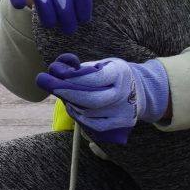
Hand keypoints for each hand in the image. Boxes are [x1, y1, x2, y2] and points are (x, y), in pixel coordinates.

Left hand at [35, 54, 169, 144]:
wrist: (140, 91)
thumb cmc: (112, 76)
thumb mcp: (102, 64)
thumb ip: (81, 66)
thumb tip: (56, 68)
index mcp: (120, 73)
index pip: (94, 78)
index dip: (72, 78)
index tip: (54, 75)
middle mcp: (123, 93)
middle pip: (90, 99)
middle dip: (67, 93)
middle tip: (49, 85)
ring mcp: (123, 110)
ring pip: (89, 112)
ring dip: (72, 104)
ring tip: (65, 96)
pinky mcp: (121, 123)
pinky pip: (94, 125)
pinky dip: (80, 117)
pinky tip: (74, 108)